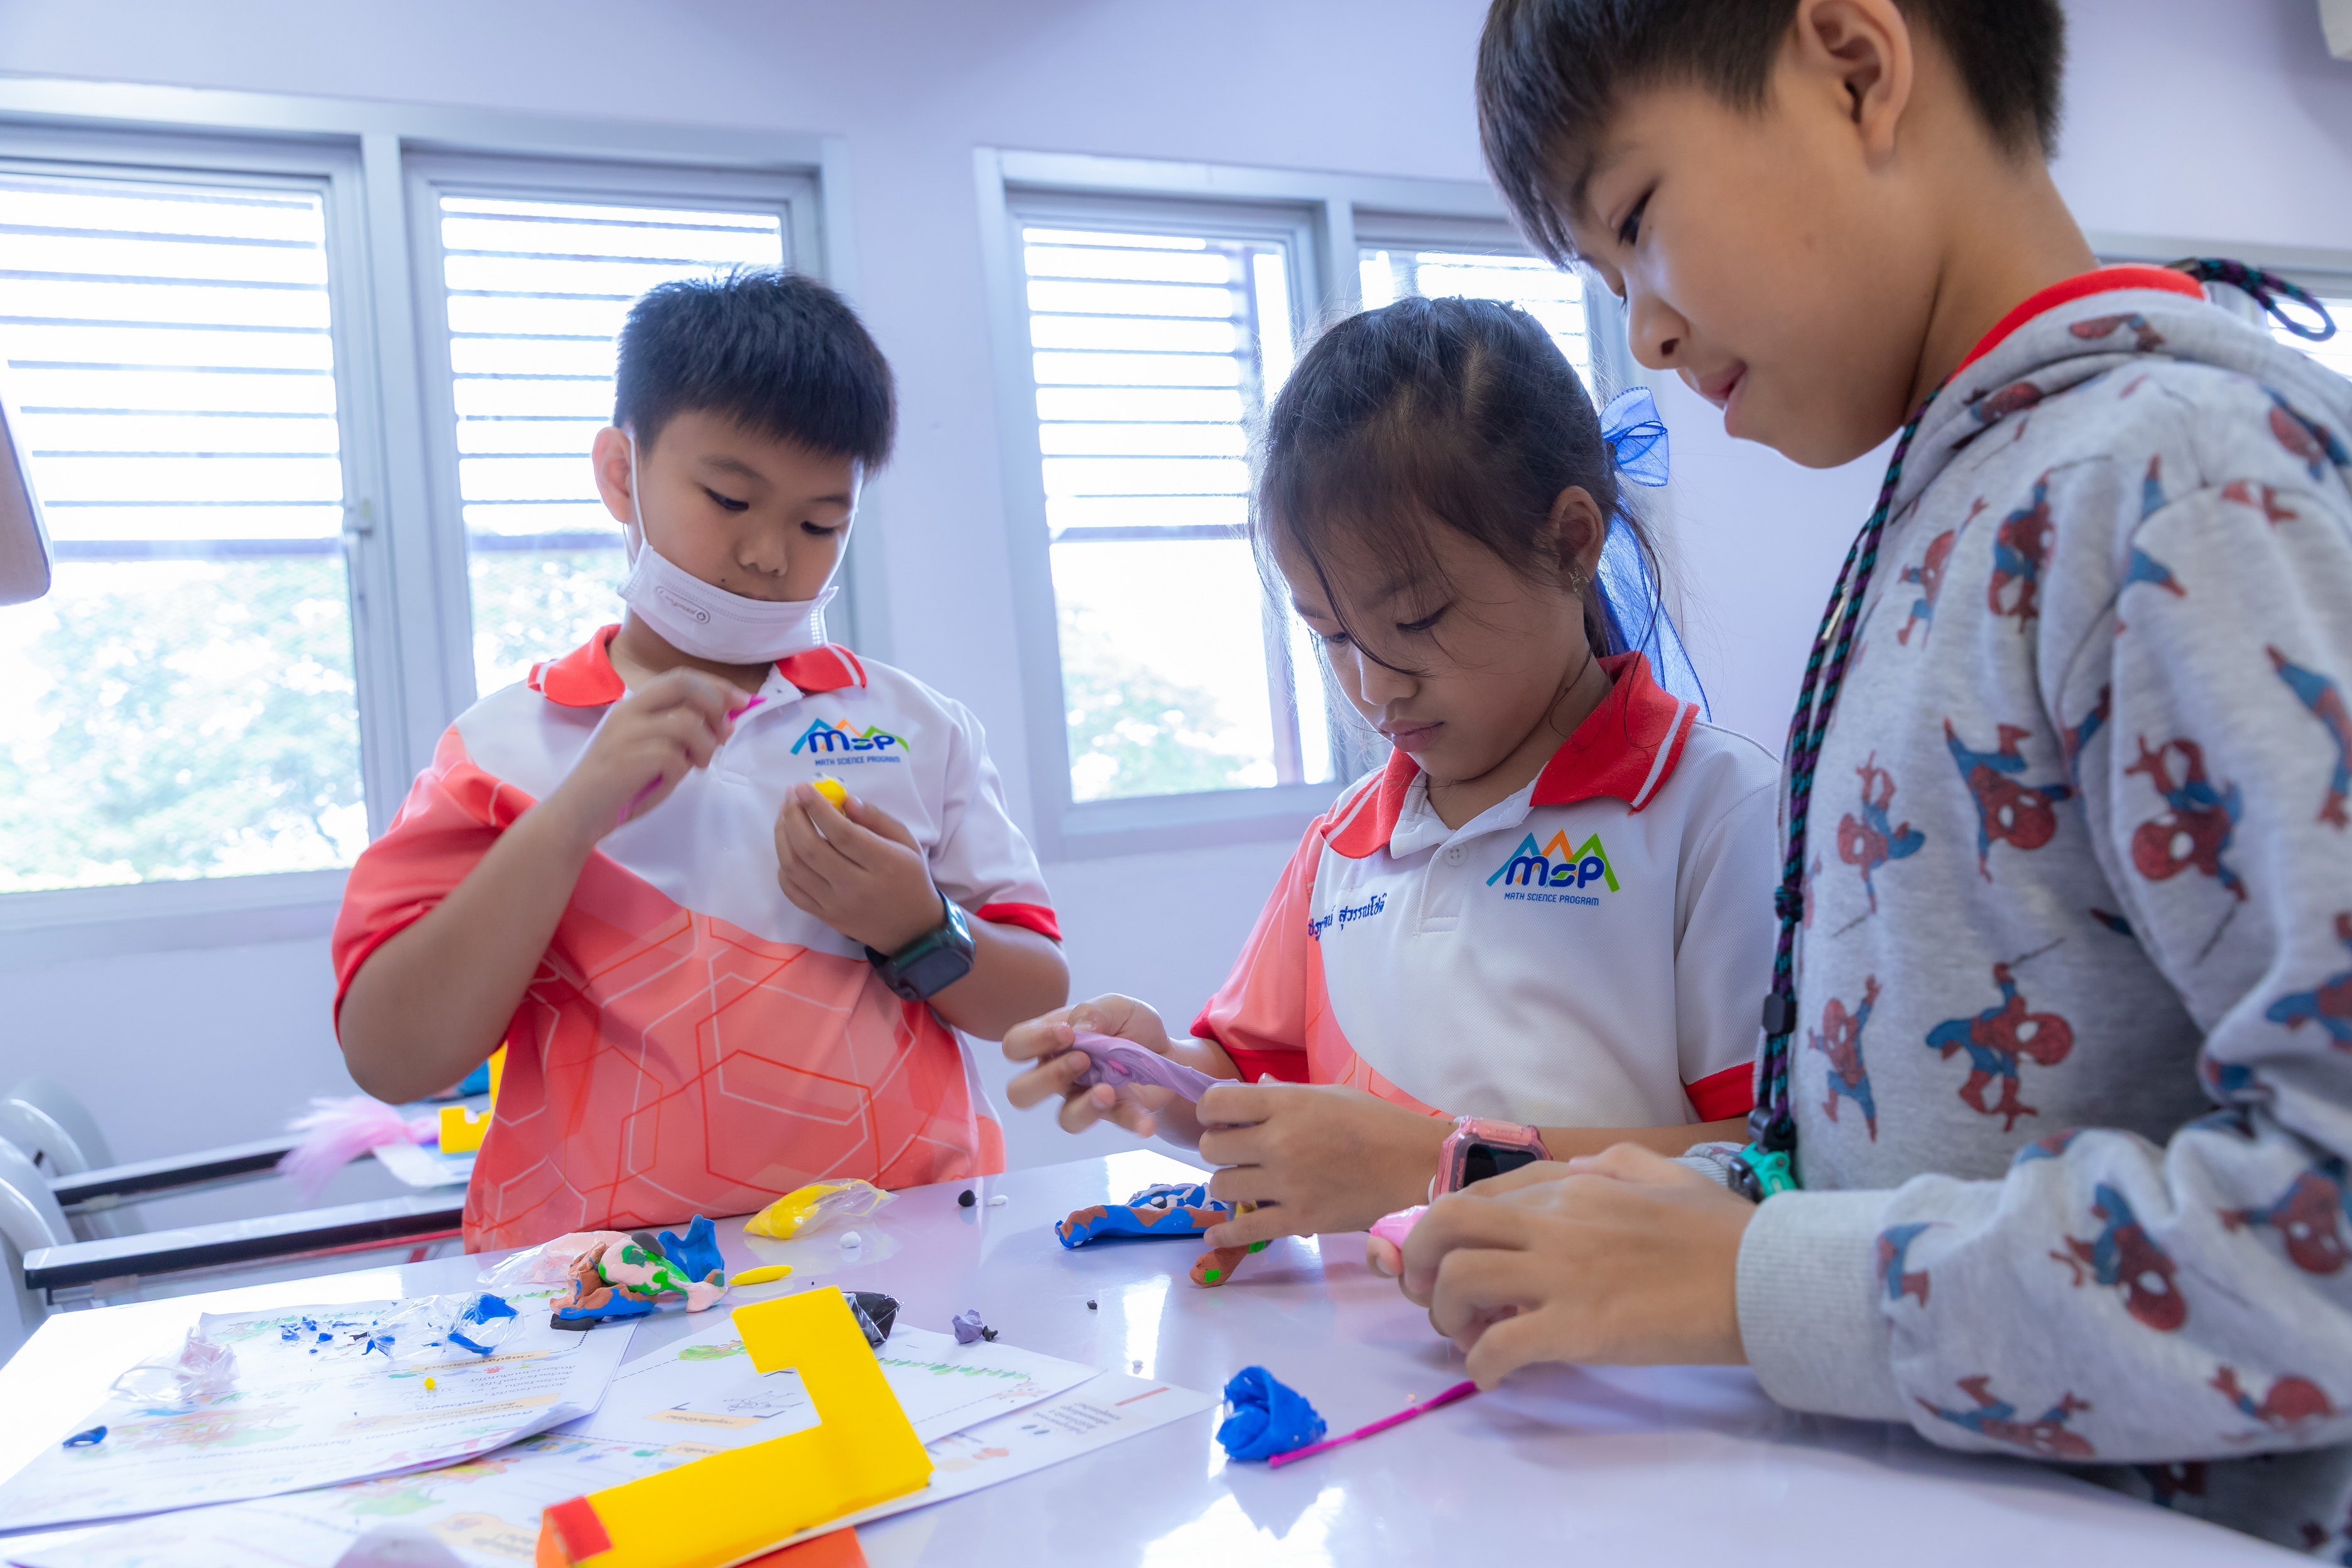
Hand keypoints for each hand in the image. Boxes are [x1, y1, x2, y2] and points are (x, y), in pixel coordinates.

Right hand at [550, 669, 742, 840]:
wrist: (578, 813)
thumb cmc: (618, 784)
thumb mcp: (650, 749)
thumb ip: (681, 734)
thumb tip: (726, 723)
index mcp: (633, 705)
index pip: (680, 678)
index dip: (715, 685)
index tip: (741, 700)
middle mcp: (628, 711)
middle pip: (684, 685)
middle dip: (716, 704)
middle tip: (725, 732)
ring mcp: (626, 733)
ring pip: (687, 723)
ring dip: (704, 747)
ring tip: (697, 766)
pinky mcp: (627, 758)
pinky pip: (674, 757)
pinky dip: (681, 771)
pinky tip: (669, 781)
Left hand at [775, 784, 943, 952]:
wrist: (910, 929)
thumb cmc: (909, 878)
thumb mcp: (906, 842)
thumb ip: (877, 818)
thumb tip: (844, 799)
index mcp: (884, 864)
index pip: (842, 833)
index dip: (817, 808)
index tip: (803, 788)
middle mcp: (856, 887)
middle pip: (811, 849)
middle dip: (793, 818)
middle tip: (791, 798)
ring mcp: (836, 905)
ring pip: (795, 869)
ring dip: (782, 838)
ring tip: (784, 817)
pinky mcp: (824, 916)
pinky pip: (792, 891)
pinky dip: (783, 866)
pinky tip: (788, 849)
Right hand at [1001, 995, 1205, 1145]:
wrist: (1164, 1051)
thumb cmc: (1129, 1025)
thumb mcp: (1115, 1006)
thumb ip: (1093, 1011)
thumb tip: (1079, 1028)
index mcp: (1049, 1041)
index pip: (1015, 1045)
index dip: (1031, 1042)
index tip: (1066, 1033)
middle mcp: (1058, 1074)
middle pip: (1021, 1092)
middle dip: (1047, 1079)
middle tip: (1083, 1060)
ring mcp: (1084, 1097)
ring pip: (1065, 1118)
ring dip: (1085, 1106)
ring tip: (1108, 1090)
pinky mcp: (1115, 1112)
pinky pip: (1116, 1123)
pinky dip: (1131, 1121)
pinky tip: (1145, 1122)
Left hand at [1195, 1083, 1448, 1247]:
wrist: (1417, 1166)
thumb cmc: (1376, 1123)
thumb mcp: (1327, 1095)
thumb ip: (1282, 1097)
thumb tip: (1247, 1098)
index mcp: (1286, 1104)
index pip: (1215, 1104)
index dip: (1210, 1111)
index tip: (1220, 1120)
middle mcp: (1279, 1142)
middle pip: (1211, 1148)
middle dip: (1219, 1149)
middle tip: (1238, 1153)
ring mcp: (1287, 1184)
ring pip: (1220, 1186)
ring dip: (1228, 1184)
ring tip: (1246, 1183)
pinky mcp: (1298, 1220)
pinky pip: (1244, 1230)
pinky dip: (1224, 1235)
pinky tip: (1215, 1236)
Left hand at [1396, 1144, 1754, 1386]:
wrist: (1766, 1281)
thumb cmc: (1723, 1232)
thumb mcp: (1665, 1173)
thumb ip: (1614, 1163)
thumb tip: (1575, 1165)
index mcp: (1573, 1186)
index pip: (1477, 1193)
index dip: (1445, 1228)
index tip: (1447, 1259)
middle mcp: (1555, 1222)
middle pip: (1446, 1223)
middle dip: (1417, 1258)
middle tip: (1427, 1294)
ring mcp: (1563, 1274)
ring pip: (1458, 1280)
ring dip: (1446, 1314)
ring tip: (1468, 1336)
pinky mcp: (1577, 1328)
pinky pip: (1499, 1346)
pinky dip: (1481, 1364)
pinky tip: (1493, 1375)